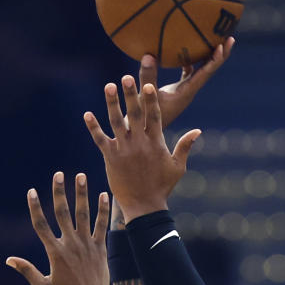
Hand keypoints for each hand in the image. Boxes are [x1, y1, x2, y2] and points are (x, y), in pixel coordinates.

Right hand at [6, 172, 112, 284]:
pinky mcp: (100, 249)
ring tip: (81, 176)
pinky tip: (103, 195)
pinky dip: (103, 210)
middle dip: (60, 192)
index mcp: (55, 253)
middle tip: (59, 174)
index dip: (35, 207)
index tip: (31, 191)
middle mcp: (71, 245)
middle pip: (63, 213)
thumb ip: (27, 271)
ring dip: (82, 194)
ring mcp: (87, 245)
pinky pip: (102, 226)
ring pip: (83, 215)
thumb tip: (9, 260)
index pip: (41, 225)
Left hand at [84, 77, 199, 221]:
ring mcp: (124, 150)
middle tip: (127, 77)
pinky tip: (87, 115)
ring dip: (112, 104)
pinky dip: (93, 128)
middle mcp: (140, 143)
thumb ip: (185, 147)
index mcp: (156, 142)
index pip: (154, 116)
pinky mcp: (111, 158)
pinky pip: (100, 140)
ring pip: (117, 122)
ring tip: (109, 86)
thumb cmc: (162, 187)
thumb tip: (198, 131)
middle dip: (131, 95)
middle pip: (135, 114)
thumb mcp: (177, 167)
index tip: (148, 84)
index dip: (151, 100)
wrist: (144, 208)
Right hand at [138, 36, 233, 130]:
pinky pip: (189, 73)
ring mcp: (184, 91)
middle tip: (230, 37)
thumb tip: (149, 55)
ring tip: (216, 39)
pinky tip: (189, 49)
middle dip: (220, 55)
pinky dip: (191, 61)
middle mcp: (189, 91)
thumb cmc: (144, 117)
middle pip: (210, 71)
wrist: (144, 134)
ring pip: (201, 71)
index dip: (215, 59)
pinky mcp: (177, 91)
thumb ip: (147, 76)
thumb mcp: (145, 95)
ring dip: (209, 57)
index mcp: (186, 92)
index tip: (222, 44)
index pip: (206, 73)